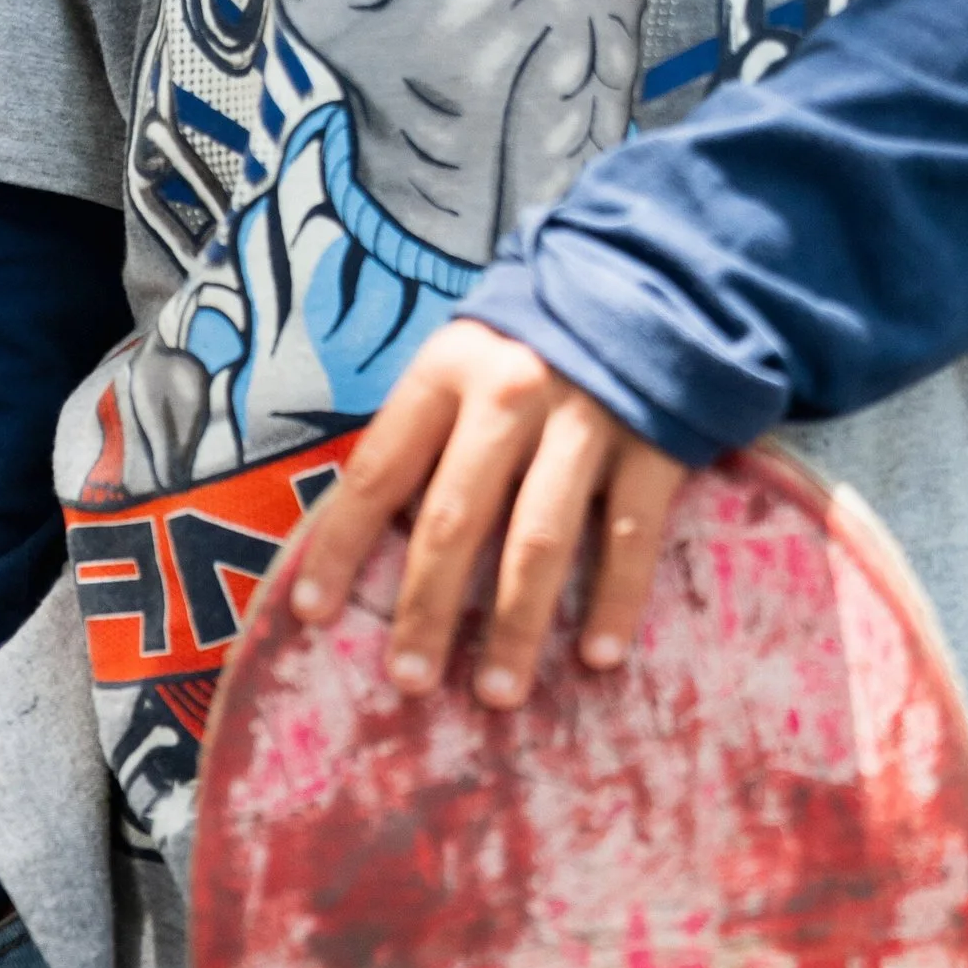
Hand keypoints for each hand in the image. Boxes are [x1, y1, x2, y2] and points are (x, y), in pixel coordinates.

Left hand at [288, 319, 684, 708]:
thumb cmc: (538, 337)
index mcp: (448, 372)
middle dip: (426, 605)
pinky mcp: (653, 443)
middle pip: (454, 517)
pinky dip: (615, 601)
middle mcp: (510, 395)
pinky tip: (599, 657)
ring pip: (538, 539)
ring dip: (514, 624)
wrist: (655, 274)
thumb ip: (429, 430)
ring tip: (495, 693)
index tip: (312, 613)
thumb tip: (374, 536)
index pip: (379, 469)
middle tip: (408, 679)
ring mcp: (586, 421)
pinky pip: (629, 536)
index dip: (343, 544)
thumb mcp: (468, 356)